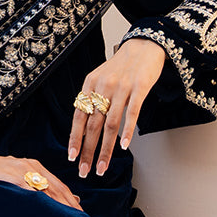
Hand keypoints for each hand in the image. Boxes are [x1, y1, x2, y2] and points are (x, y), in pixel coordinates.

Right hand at [0, 137, 81, 209]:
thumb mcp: (11, 178)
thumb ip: (29, 187)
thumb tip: (47, 201)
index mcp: (34, 167)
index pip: (59, 187)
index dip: (71, 202)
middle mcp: (32, 166)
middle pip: (59, 189)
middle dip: (73, 207)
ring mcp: (22, 170)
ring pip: (49, 191)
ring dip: (63, 207)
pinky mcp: (12, 175)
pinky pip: (32, 191)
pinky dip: (44, 203)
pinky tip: (52, 214)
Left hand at [67, 38, 165, 177]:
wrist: (144, 45)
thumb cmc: (122, 66)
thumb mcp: (101, 79)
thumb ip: (92, 99)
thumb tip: (83, 128)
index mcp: (90, 85)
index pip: (79, 116)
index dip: (75, 138)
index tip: (72, 158)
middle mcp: (103, 86)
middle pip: (92, 125)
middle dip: (87, 151)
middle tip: (84, 170)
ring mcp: (122, 87)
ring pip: (110, 123)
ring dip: (106, 149)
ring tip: (102, 167)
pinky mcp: (140, 87)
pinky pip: (132, 112)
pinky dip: (127, 131)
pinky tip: (125, 146)